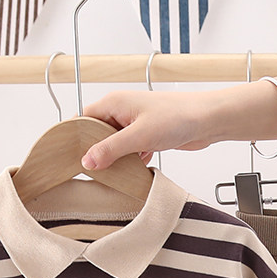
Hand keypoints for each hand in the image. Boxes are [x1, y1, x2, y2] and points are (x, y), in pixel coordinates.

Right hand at [81, 90, 213, 169]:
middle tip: (92, 171)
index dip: (75, 138)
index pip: (83, 119)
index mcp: (114, 103)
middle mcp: (121, 112)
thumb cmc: (177, 116)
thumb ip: (111, 149)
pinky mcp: (147, 135)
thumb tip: (88, 161)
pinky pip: (130, 150)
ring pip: (115, 145)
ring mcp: (135, 124)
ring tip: (113, 173)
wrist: (207, 121)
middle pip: (97, 134)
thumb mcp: (139, 136)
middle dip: (96, 152)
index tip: (69, 156)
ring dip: (116, 159)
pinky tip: (134, 169)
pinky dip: (130, 161)